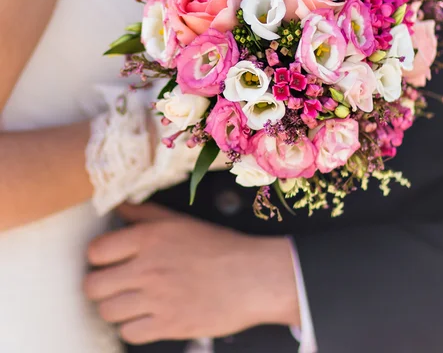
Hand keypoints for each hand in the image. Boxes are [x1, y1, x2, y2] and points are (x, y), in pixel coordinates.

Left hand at [84, 203, 299, 344]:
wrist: (253, 276)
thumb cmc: (219, 246)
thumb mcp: (181, 221)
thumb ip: (145, 213)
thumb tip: (117, 206)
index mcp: (149, 238)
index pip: (95, 251)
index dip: (99, 257)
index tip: (109, 260)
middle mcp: (147, 268)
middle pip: (93, 286)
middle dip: (101, 285)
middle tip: (116, 283)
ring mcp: (156, 299)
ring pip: (107, 312)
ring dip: (117, 307)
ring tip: (133, 300)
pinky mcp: (168, 326)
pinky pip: (129, 333)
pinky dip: (134, 327)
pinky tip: (147, 316)